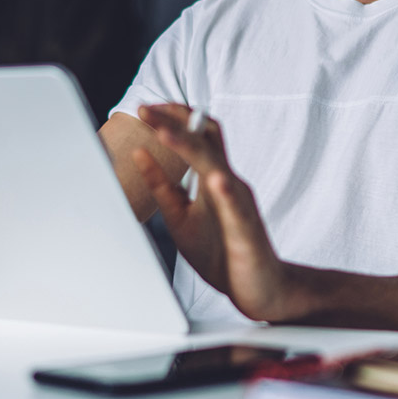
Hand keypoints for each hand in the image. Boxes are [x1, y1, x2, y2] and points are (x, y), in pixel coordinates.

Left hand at [131, 104, 294, 321]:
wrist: (259, 289)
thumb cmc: (222, 252)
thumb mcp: (181, 216)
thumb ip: (163, 186)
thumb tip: (138, 153)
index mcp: (213, 178)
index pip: (197, 135)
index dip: (173, 117)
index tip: (145, 109)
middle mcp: (228, 182)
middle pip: (206, 138)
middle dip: (175, 120)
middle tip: (145, 110)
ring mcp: (239, 203)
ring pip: (218, 165)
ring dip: (190, 146)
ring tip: (164, 132)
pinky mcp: (246, 228)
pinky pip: (237, 206)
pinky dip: (226, 191)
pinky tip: (214, 180)